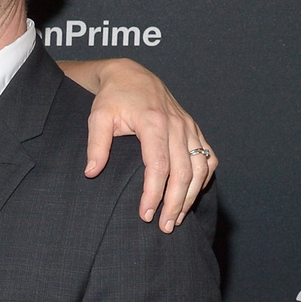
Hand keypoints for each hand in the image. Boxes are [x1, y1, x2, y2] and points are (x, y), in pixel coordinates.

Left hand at [82, 59, 217, 232]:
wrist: (131, 75)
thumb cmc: (113, 97)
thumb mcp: (98, 117)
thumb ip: (96, 145)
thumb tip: (91, 172)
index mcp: (153, 122)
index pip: (158, 166)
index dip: (153, 194)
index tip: (145, 215)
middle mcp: (177, 125)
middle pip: (184, 172)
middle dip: (175, 204)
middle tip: (165, 227)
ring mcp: (189, 127)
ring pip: (201, 168)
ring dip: (191, 196)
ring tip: (178, 218)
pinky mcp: (194, 129)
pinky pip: (208, 157)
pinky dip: (204, 178)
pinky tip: (191, 194)